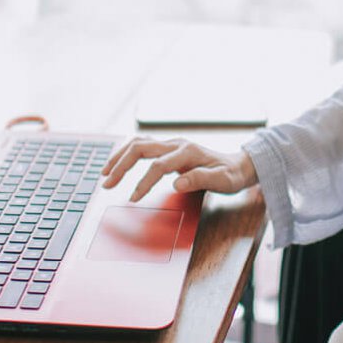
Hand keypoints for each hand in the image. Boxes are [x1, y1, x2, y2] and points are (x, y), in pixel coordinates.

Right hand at [100, 137, 258, 201]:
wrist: (237, 165)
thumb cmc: (229, 175)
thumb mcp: (222, 181)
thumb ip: (200, 180)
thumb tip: (177, 183)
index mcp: (187, 152)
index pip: (158, 166)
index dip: (144, 182)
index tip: (133, 199)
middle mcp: (176, 144)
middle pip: (140, 148)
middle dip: (121, 165)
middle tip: (107, 184)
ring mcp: (171, 144)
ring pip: (138, 143)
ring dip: (119, 157)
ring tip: (105, 173)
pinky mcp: (168, 148)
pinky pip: (142, 146)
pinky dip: (126, 154)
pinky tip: (117, 164)